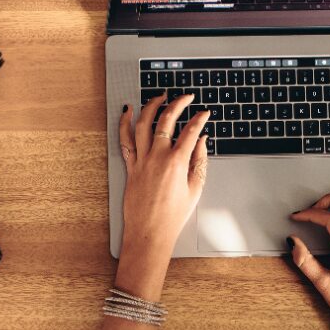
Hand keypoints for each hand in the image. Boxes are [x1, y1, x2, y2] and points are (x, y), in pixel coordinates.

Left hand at [116, 94, 210, 297]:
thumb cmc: (172, 216)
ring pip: (143, 124)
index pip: (191, 131)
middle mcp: (157, 157)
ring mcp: (141, 160)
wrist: (149, 233)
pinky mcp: (130, 166)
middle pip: (166, 120)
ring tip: (160, 97)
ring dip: (151, 106)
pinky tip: (128, 111)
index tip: (205, 112)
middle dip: (178, 103)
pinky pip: (125, 140)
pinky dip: (124, 123)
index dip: (200, 118)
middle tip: (186, 97)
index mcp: (176, 163)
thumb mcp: (195, 189)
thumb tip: (202, 141)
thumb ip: (200, 161)